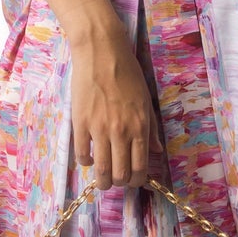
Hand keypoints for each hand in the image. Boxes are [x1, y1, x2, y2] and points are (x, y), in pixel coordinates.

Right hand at [69, 24, 154, 191]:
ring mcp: (99, 129)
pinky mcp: (80, 123)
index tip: (133, 181)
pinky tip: (89, 158)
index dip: (137, 181)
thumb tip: (157, 150)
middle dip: (120, 183)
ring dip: (102, 181)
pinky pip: (82, 155)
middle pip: (121, 174)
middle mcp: (121, 132)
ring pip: (101, 170)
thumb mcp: (145, 100)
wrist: (101, 53)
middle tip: (117, 180)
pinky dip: (86, 162)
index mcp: (140, 127)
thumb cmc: (127, 73)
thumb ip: (151, 128)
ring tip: (102, 180)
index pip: (140, 167)